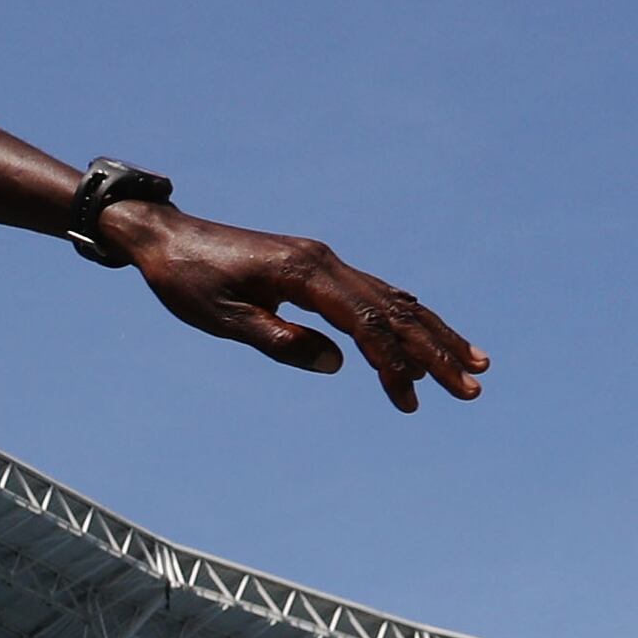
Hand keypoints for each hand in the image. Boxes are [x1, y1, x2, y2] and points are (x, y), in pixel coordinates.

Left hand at [106, 207, 486, 414]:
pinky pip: (373, 295)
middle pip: (394, 310)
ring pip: (393, 300)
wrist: (164, 239)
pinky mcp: (316, 270)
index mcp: (303, 273)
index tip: (415, 398)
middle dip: (436, 351)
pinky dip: (403, 320)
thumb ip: (277, 340)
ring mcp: (324, 263)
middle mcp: (324, 262)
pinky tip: (424, 340)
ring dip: (432, 334)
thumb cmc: (186, 281)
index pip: (365, 323)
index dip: (394, 362)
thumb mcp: (222, 318)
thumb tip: (338, 364)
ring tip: (472, 365)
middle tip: (473, 388)